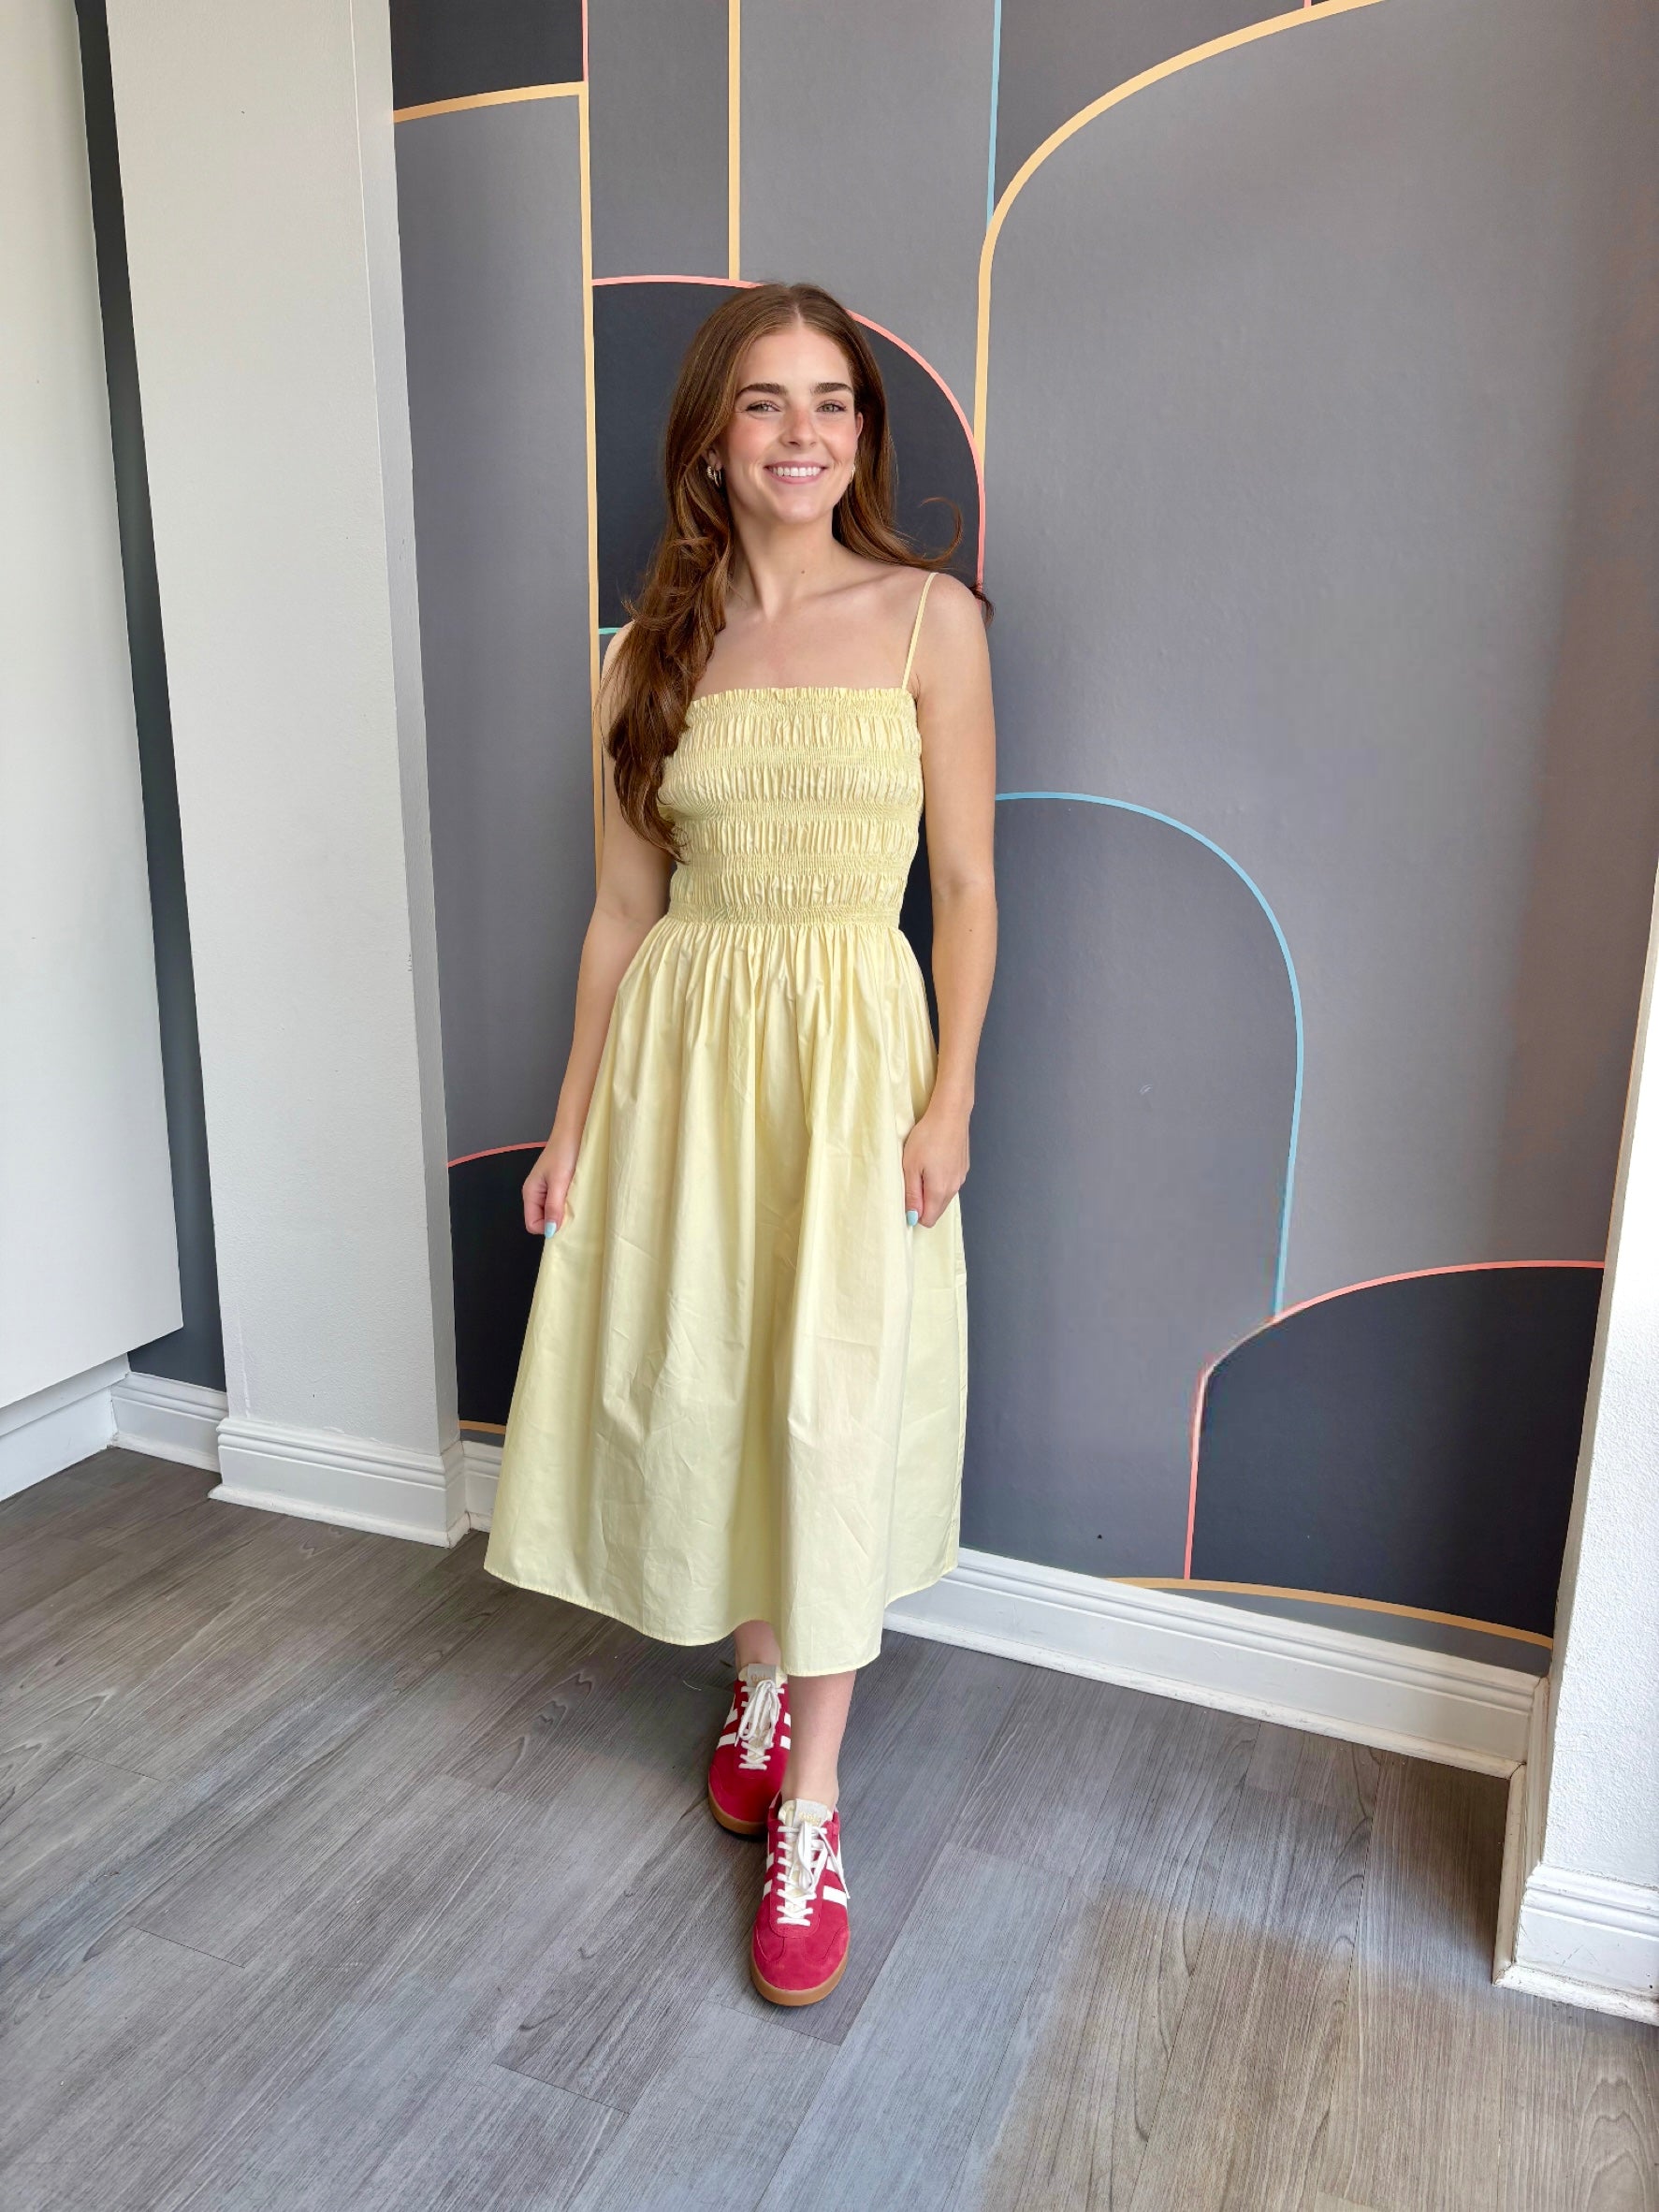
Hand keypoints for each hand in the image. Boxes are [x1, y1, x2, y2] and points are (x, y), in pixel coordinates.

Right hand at [523, 1133, 579, 1234]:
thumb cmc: (564, 1152)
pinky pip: (561, 1203)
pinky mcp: (558, 1185)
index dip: (547, 1227)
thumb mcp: (559, 1181)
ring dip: (565, 1211)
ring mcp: (547, 1190)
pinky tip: (578, 1197)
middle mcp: (536, 1194)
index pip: (532, 1224)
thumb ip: (553, 1206)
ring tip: (577, 1203)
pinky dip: (569, 1203)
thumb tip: (550, 1231)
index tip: (564, 1221)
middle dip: (557, 1220)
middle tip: (573, 1212)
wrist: (574, 1131)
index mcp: (530, 1193)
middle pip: (542, 1220)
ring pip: (553, 1212)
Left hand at [901, 1104, 969, 1228]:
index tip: (906, 1196)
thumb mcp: (910, 1166)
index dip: (915, 1213)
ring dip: (932, 1190)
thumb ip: (912, 1194)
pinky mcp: (963, 1167)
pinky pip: (950, 1183)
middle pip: (937, 1209)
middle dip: (923, 1203)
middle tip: (911, 1180)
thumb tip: (912, 1217)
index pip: (928, 1220)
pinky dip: (941, 1179)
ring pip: (944, 1196)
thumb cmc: (927, 1137)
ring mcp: (961, 1177)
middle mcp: (954, 1188)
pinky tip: (935, 1160)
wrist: (950, 1114)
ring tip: (923, 1167)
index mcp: (939, 1191)